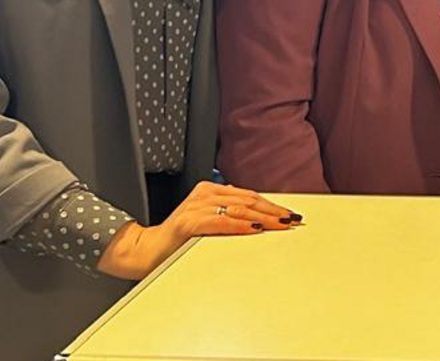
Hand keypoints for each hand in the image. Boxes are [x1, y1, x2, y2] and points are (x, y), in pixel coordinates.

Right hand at [96, 181, 299, 279]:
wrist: (147, 250)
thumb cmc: (179, 239)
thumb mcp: (208, 221)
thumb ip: (227, 214)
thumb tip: (259, 218)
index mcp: (210, 190)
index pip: (249, 196)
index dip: (272, 205)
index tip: (290, 214)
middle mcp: (204, 194)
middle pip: (248, 201)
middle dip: (274, 211)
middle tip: (292, 220)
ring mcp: (196, 206)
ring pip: (238, 209)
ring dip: (263, 218)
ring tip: (281, 224)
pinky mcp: (188, 222)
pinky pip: (221, 221)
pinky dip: (240, 225)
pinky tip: (254, 229)